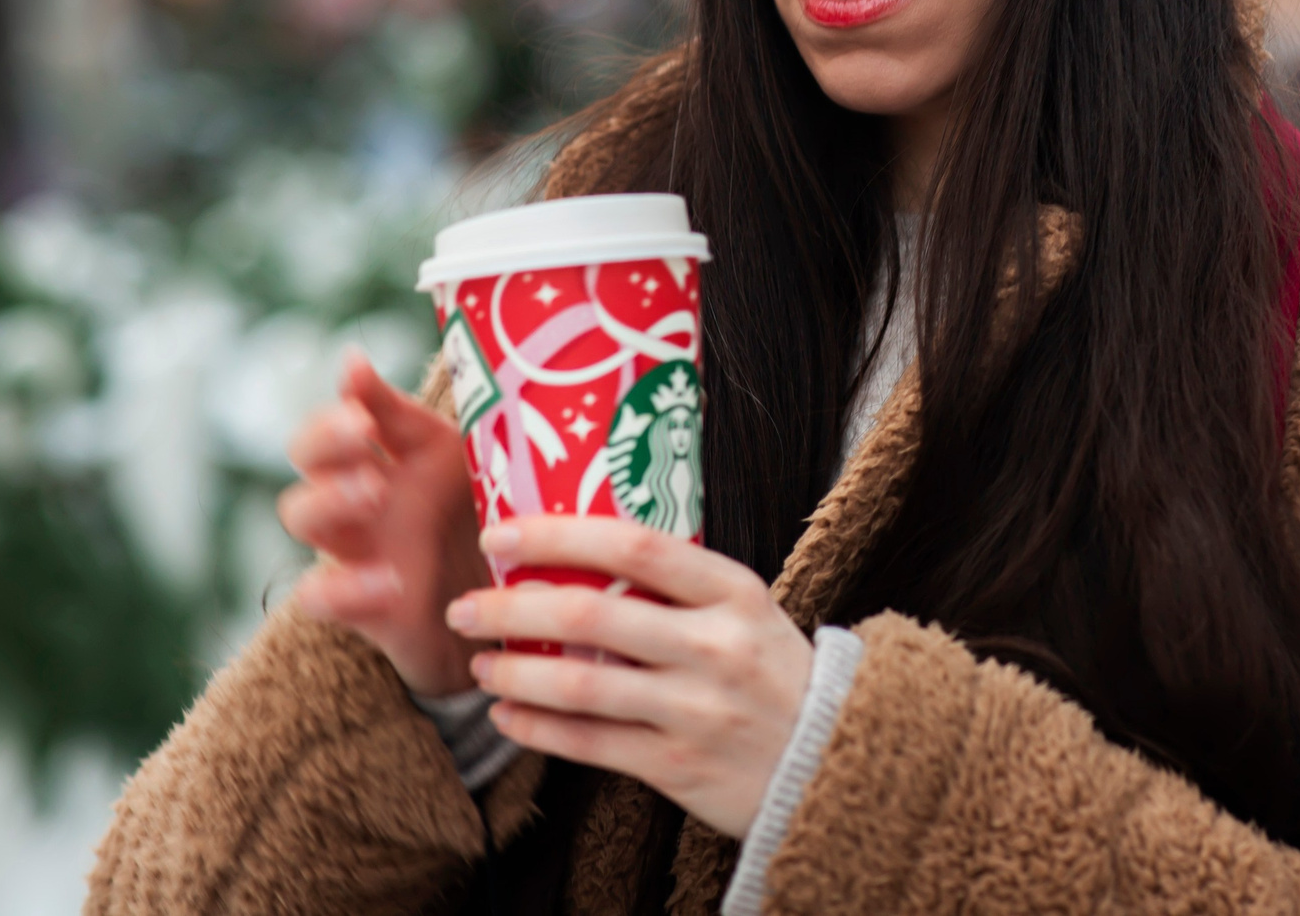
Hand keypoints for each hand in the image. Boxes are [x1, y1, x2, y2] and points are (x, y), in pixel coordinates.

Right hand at [277, 351, 491, 695]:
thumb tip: (358, 359)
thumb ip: (426, 416)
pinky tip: (390, 580)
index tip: (358, 379)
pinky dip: (344, 587)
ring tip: (374, 492)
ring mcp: (357, 549)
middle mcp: (362, 497)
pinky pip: (318, 595)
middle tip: (362, 432)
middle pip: (307, 457)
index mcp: (392, 456)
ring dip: (327, 498)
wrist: (510, 607)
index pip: (342, 419)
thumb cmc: (487, 517)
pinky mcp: (362, 606)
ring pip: (302, 515)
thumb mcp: (468, 459)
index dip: (344, 398)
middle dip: (325, 439)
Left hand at [445, 517, 815, 838]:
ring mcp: (698, 709)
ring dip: (517, 672)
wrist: (835, 757)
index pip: (634, 547)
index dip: (558, 536)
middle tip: (464, 606)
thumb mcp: (742, 610)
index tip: (500, 533)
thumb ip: (674, 585)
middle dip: (512, 608)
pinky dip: (539, 729)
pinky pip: (592, 744)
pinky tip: (509, 714)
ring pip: (583, 686)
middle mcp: (716, 646)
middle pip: (593, 616)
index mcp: (733, 591)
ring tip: (480, 663)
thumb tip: (573, 551)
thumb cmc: (771, 671)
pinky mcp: (680, 766)